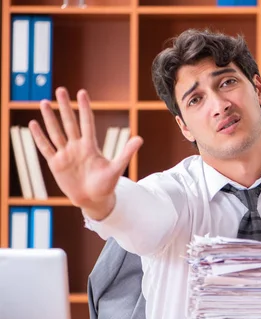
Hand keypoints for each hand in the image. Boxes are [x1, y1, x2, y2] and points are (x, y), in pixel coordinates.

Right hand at [28, 87, 142, 219]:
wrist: (93, 200)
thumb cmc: (106, 185)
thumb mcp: (116, 168)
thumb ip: (126, 153)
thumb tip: (140, 139)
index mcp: (91, 146)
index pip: (87, 122)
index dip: (84, 108)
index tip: (82, 92)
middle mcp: (77, 147)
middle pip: (69, 123)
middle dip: (64, 107)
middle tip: (60, 89)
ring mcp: (65, 154)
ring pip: (56, 132)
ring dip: (49, 118)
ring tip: (43, 102)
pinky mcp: (56, 164)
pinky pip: (46, 148)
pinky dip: (39, 137)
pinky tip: (34, 124)